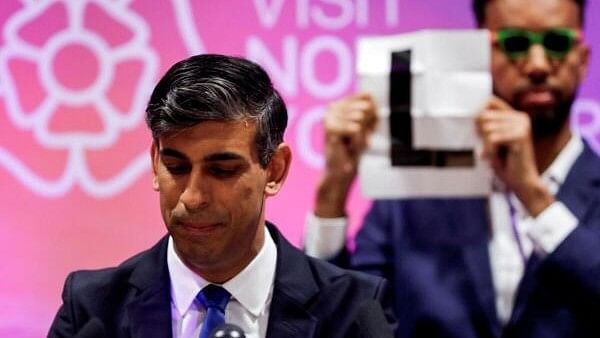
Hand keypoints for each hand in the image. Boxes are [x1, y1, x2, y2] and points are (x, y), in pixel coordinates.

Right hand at [315, 93, 376, 216]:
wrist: (340, 171)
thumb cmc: (353, 150)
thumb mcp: (368, 127)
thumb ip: (371, 110)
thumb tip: (370, 96)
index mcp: (341, 104)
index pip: (368, 97)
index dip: (373, 117)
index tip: (364, 130)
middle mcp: (332, 106)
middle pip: (365, 107)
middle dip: (367, 127)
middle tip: (355, 140)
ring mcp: (329, 116)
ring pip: (361, 117)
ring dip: (361, 136)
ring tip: (351, 144)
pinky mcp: (330, 127)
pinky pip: (356, 129)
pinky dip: (357, 141)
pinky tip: (348, 147)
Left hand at [475, 96, 553, 215]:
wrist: (522, 182)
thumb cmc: (505, 162)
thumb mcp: (493, 139)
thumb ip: (486, 124)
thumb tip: (473, 114)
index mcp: (515, 116)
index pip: (489, 101)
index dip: (478, 114)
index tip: (480, 132)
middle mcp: (520, 117)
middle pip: (483, 116)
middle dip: (480, 134)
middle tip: (490, 148)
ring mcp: (522, 125)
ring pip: (486, 128)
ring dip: (486, 145)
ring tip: (496, 154)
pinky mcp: (520, 136)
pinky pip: (492, 139)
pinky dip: (489, 150)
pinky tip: (496, 158)